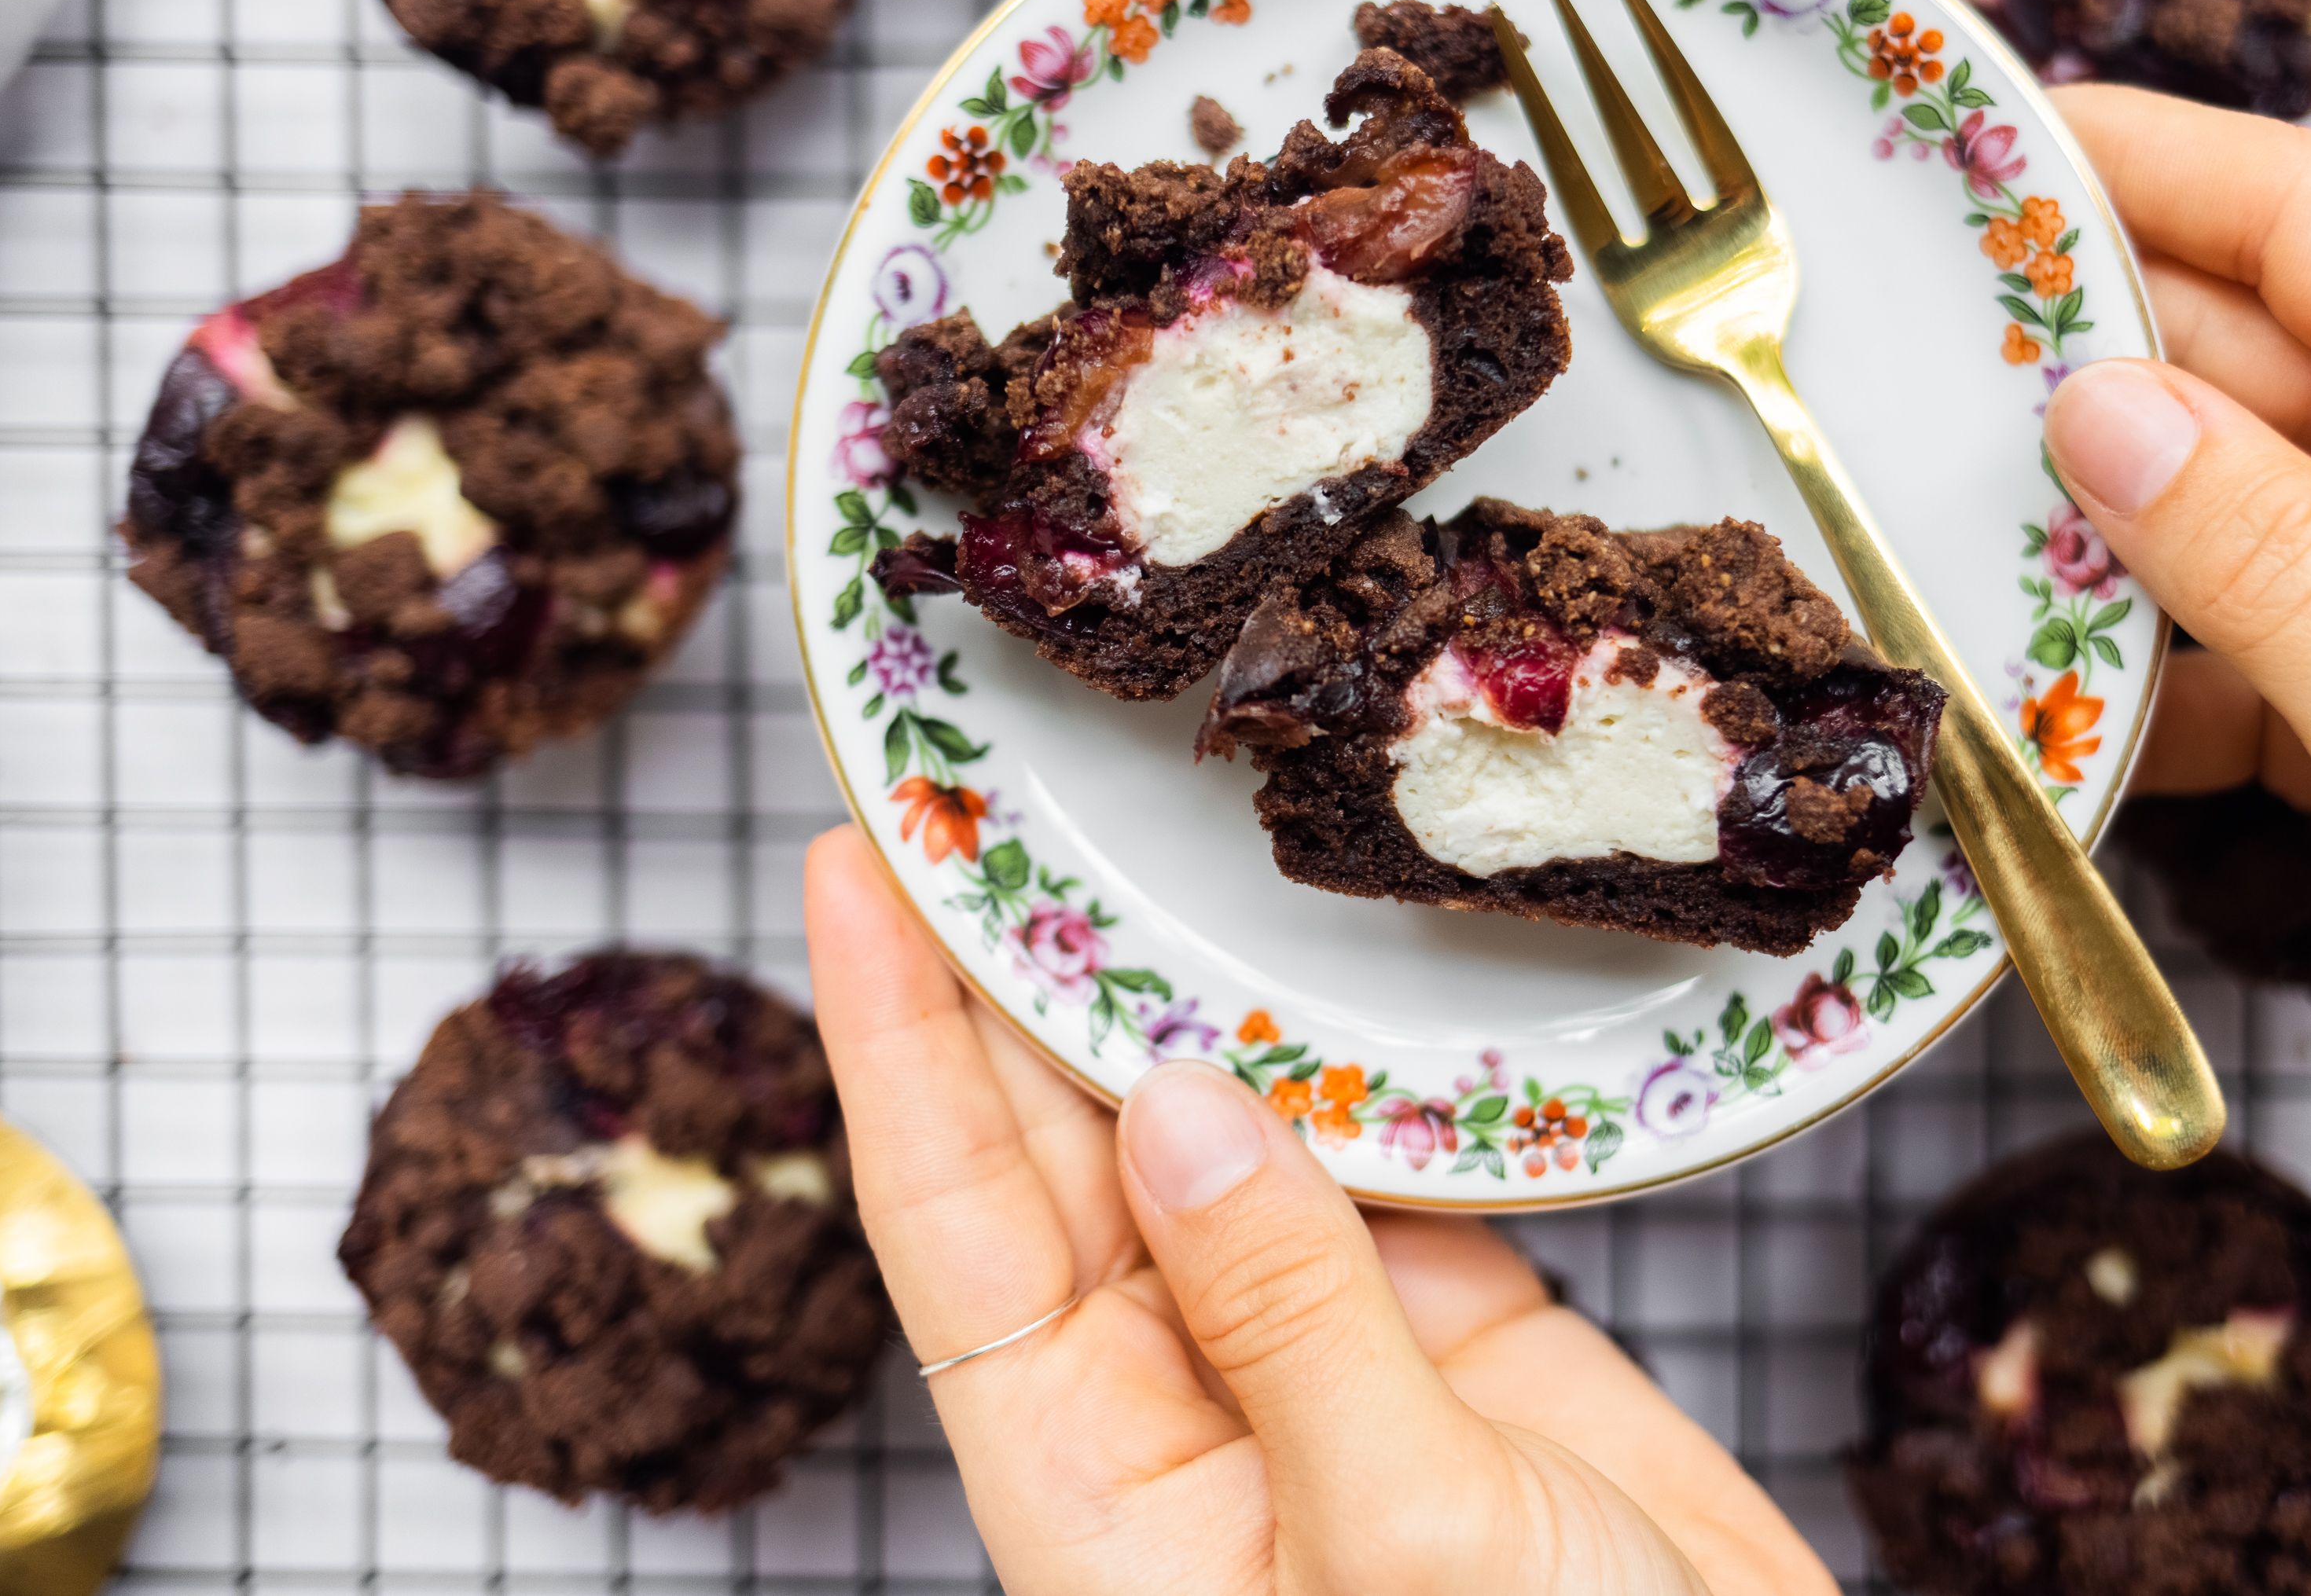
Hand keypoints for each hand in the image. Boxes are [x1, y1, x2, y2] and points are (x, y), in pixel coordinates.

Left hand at [801, 825, 1834, 1595]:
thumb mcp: (1405, 1546)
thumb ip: (1290, 1319)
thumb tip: (1181, 1106)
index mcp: (1105, 1496)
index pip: (955, 1233)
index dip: (894, 1045)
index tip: (851, 871)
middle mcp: (1186, 1415)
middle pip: (1068, 1155)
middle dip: (1020, 975)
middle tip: (990, 789)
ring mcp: (1321, 1364)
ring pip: (1221, 1137)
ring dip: (1190, 992)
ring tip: (1141, 823)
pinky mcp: (1458, 1337)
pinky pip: (1380, 1159)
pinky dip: (1364, 1058)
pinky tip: (1337, 953)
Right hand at [2044, 84, 2310, 1593]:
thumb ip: (2262, 563)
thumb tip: (2092, 404)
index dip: (2147, 158)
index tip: (1980, 131)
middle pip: (2242, 351)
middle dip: (2072, 342)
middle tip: (1880, 335)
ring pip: (2213, 503)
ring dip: (2081, 524)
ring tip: (1904, 508)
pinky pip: (2221, 640)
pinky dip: (2128, 670)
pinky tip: (2024, 700)